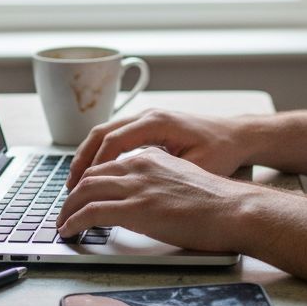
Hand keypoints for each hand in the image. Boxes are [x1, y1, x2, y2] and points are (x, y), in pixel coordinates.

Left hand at [56, 146, 263, 252]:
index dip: (90, 179)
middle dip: (72, 192)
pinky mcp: (135, 208)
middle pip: (91, 173)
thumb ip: (160, 181)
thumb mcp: (183, 178)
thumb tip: (148, 197)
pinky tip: (69, 230)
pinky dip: (74, 221)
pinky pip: (91, 212)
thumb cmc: (217, 201)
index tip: (81, 193)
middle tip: (64, 208)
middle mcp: (140, 165)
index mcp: (152, 157)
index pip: (109, 163)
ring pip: (85, 190)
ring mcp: (136, 186)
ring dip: (68, 208)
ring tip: (62, 222)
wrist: (233, 209)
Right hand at [66, 109, 254, 189]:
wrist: (237, 136)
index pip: (113, 141)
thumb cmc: (221, 151)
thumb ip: (165, 174)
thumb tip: (136, 190)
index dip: (95, 165)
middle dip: (82, 160)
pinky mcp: (148, 126)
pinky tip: (94, 173)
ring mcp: (146, 118)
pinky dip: (101, 153)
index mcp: (157, 122)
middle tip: (69, 186)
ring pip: (105, 133)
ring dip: (88, 156)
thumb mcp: (196, 166)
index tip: (82, 187)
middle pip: (102, 133)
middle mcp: (148, 115)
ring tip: (75, 182)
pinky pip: (116, 136)